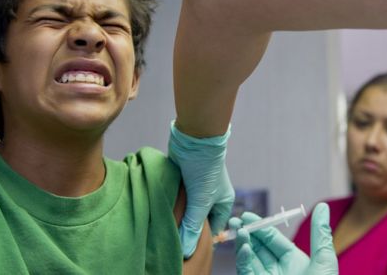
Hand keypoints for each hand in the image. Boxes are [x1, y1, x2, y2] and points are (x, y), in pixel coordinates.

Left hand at [168, 121, 234, 257]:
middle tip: (174, 233)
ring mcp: (197, 186)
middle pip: (198, 218)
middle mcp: (211, 195)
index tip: (187, 243)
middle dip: (188, 224)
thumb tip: (186, 249)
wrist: (195, 138)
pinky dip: (172, 200)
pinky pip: (178, 195)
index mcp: (223, 201)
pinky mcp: (184, 178)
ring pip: (186, 206)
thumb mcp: (200, 201)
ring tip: (167, 220)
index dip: (201, 237)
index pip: (213, 227)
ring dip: (179, 212)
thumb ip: (192, 225)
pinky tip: (164, 205)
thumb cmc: (205, 169)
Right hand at [232, 203, 337, 274]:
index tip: (248, 215)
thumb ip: (320, 233)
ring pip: (250, 258)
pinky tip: (244, 246)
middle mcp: (279, 271)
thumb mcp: (324, 260)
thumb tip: (322, 206)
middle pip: (259, 247)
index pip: (274, 240)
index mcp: (295, 262)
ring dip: (244, 243)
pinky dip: (244, 259)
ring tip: (239, 229)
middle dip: (248, 232)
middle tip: (236, 220)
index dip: (262, 226)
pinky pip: (247, 271)